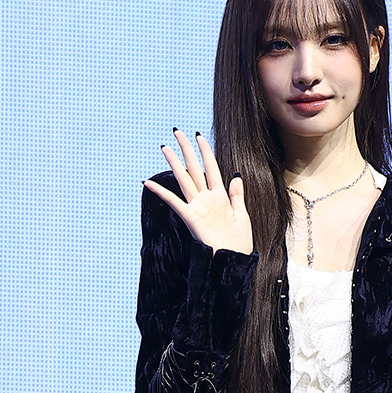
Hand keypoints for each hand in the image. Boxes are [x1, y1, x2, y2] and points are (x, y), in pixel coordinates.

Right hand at [144, 130, 253, 254]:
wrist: (234, 260)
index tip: (199, 135)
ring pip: (184, 179)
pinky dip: (161, 192)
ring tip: (164, 148)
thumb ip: (238, 195)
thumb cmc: (239, 242)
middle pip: (195, 168)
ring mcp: (198, 207)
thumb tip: (236, 175)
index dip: (206, 151)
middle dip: (186, 150)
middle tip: (177, 132)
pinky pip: (174, 202)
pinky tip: (148, 182)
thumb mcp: (242, 215)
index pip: (212, 168)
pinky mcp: (191, 218)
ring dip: (175, 163)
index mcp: (221, 197)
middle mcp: (207, 199)